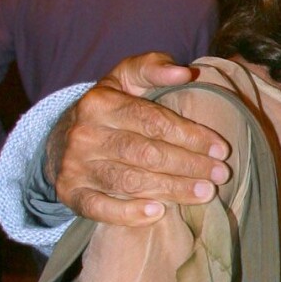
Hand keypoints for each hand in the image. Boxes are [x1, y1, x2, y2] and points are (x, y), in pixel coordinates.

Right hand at [47, 53, 231, 225]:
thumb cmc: (108, 109)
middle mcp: (85, 134)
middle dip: (189, 165)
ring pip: (129, 181)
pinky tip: (158, 212)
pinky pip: (99, 208)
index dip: (191, 136)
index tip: (220, 149)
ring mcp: (75, 165)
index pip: (153, 121)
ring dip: (172, 189)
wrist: (59, 140)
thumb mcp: (125, 79)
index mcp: (100, 103)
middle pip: (146, 153)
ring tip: (206, 193)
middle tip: (221, 175)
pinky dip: (128, 213)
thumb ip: (154, 68)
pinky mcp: (69, 192)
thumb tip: (185, 73)